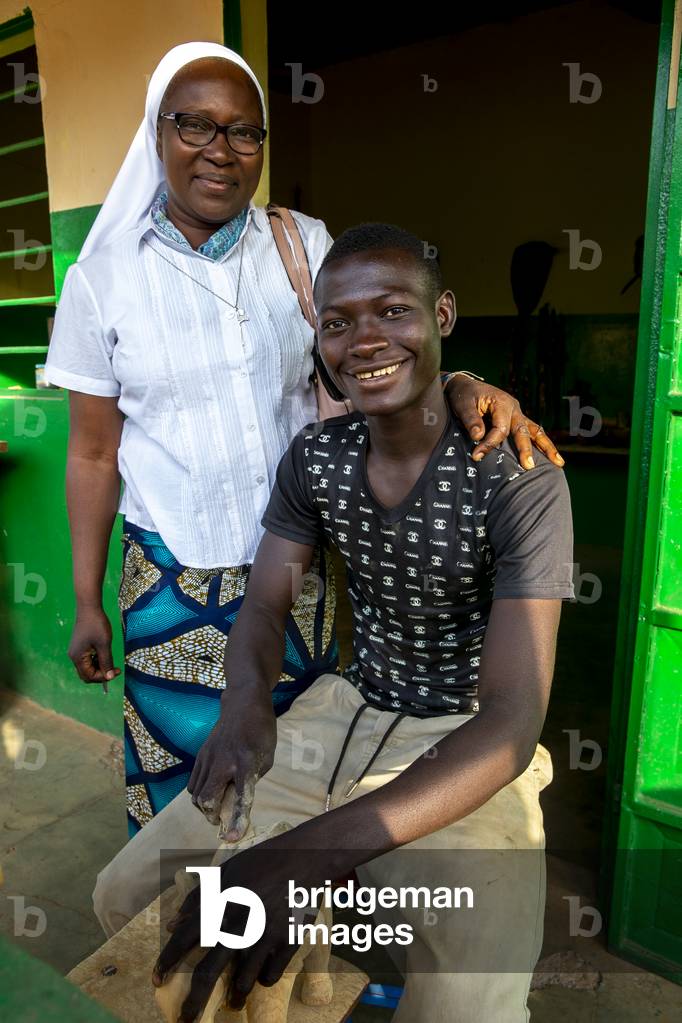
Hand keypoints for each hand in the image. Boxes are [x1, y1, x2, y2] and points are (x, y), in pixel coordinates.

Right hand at [68, 607, 120, 684]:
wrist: (89, 608)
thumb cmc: (97, 625)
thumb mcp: (104, 645)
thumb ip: (106, 662)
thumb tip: (109, 677)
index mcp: (78, 658)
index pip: (89, 676)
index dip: (103, 677)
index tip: (116, 671)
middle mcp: (74, 657)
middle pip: (87, 674)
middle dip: (101, 674)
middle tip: (114, 668)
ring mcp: (75, 652)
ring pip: (87, 667)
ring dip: (99, 667)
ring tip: (110, 658)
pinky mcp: (79, 647)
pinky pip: (87, 660)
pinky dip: (96, 660)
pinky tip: (104, 653)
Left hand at [153, 836, 331, 1018]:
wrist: (307, 857)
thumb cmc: (263, 861)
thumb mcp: (227, 870)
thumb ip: (199, 897)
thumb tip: (174, 923)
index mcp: (221, 903)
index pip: (185, 938)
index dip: (167, 961)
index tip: (156, 979)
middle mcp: (239, 924)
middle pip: (210, 972)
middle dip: (194, 1003)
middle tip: (184, 1021)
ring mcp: (265, 936)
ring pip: (243, 983)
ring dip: (234, 999)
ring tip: (232, 1005)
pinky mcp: (288, 943)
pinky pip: (270, 976)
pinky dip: (262, 980)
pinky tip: (260, 976)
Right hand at [188, 689, 275, 839]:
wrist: (243, 703)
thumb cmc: (261, 731)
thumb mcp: (267, 756)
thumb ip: (253, 778)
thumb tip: (237, 799)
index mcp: (247, 762)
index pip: (241, 796)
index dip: (236, 820)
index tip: (231, 838)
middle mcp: (224, 761)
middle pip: (207, 799)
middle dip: (212, 816)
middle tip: (221, 820)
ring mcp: (209, 757)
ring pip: (196, 795)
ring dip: (204, 807)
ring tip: (216, 806)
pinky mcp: (200, 755)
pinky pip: (192, 784)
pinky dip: (199, 795)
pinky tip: (210, 792)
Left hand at [445, 374, 564, 469]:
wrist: (465, 386)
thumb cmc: (463, 395)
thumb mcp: (462, 405)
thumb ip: (471, 420)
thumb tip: (478, 436)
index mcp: (501, 403)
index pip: (500, 428)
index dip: (489, 443)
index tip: (477, 455)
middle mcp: (514, 408)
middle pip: (523, 431)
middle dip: (526, 449)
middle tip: (528, 466)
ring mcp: (518, 413)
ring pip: (535, 431)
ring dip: (547, 447)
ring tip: (559, 463)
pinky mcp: (517, 419)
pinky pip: (532, 432)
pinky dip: (542, 444)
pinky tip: (551, 457)